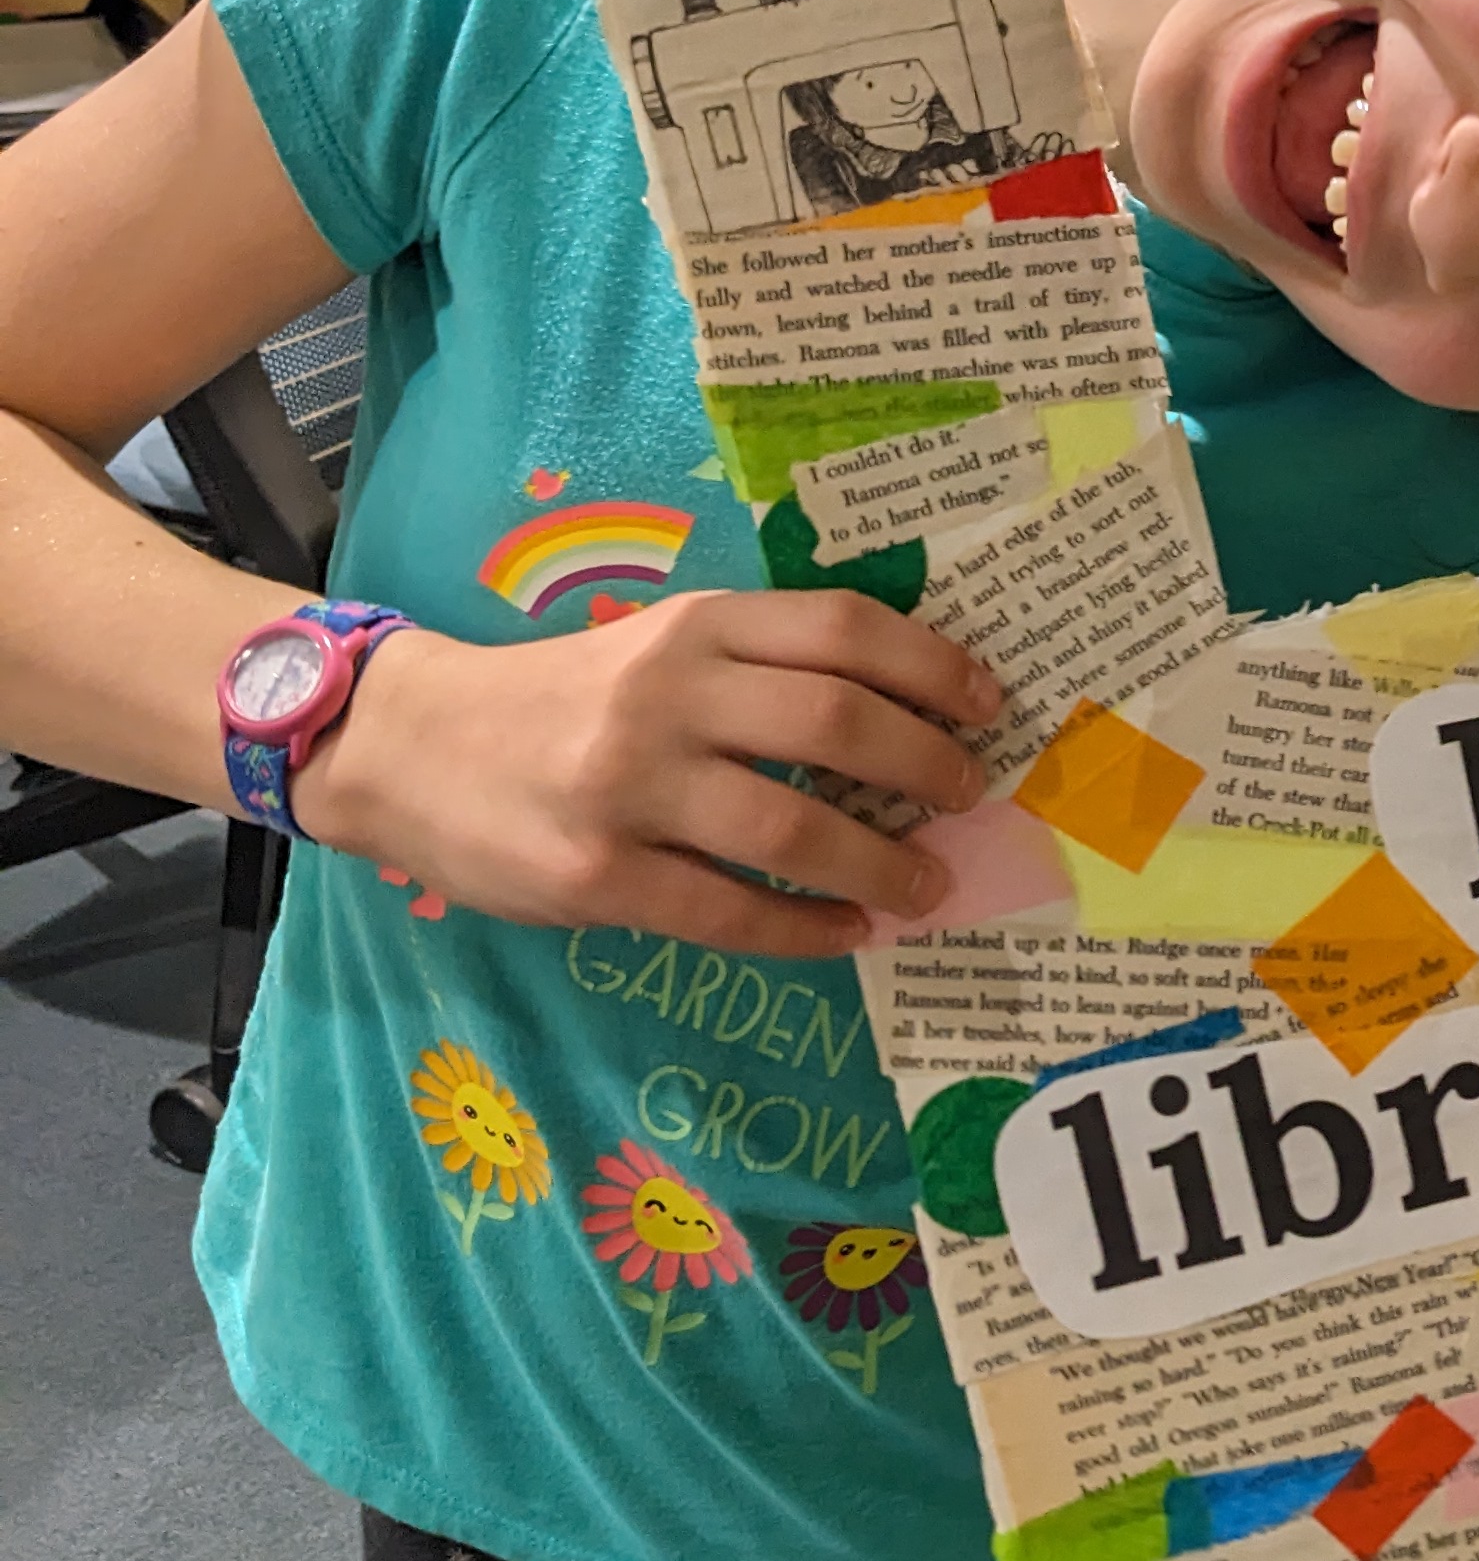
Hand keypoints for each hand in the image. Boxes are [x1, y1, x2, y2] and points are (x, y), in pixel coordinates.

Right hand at [295, 589, 1001, 956]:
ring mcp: (629, 787)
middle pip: (837, 720)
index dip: (933, 665)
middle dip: (926, 764)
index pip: (841, 628)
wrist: (407, 745)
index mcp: (693, 625)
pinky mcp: (595, 875)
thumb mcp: (655, 647)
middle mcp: (667, 694)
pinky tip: (847, 935)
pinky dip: (804, 929)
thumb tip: (901, 715)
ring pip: (792, 827)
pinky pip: (727, 911)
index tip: (990, 704)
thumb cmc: (559, 699)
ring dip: (881, 865)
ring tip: (926, 887)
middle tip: (970, 797)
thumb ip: (754, 666)